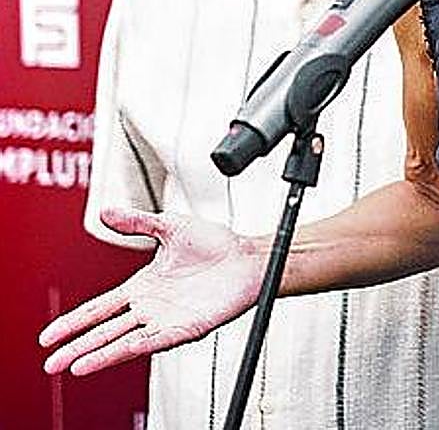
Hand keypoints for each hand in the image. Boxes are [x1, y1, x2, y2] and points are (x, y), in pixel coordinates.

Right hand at [40, 208, 263, 374]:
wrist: (251, 257)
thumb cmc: (217, 244)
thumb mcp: (170, 227)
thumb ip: (137, 222)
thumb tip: (106, 211)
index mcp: (143, 287)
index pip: (99, 308)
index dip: (74, 322)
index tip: (50, 335)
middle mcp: (152, 307)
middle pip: (106, 331)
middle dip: (77, 347)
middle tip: (51, 363)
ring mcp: (169, 319)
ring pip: (126, 341)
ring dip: (100, 354)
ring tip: (75, 366)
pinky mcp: (189, 326)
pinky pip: (159, 340)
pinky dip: (138, 346)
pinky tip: (119, 352)